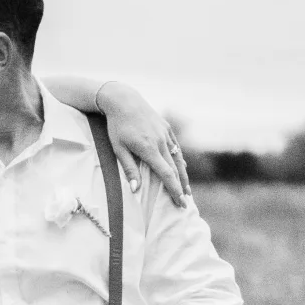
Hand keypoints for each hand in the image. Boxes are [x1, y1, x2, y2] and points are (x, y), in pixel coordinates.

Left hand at [97, 81, 190, 204]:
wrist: (123, 100)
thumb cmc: (117, 126)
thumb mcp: (118, 149)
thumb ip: (129, 169)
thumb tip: (136, 190)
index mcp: (149, 149)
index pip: (166, 175)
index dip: (174, 190)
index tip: (180, 203)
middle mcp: (161, 142)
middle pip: (175, 169)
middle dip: (181, 188)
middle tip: (185, 203)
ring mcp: (165, 134)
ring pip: (177, 159)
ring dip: (183, 176)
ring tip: (187, 190)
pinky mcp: (166, 128)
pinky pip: (175, 147)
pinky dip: (180, 159)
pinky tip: (182, 167)